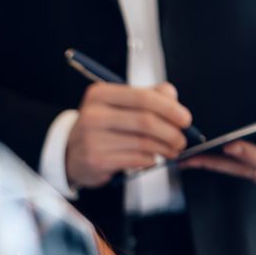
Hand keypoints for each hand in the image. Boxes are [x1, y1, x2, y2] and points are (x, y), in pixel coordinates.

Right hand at [66, 82, 192, 188]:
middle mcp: (93, 114)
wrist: (71, 154)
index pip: (144, 97)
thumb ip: (148, 96)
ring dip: (165, 148)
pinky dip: (150, 160)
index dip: (170, 108)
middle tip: (181, 139)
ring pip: (143, 142)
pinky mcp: (96, 160)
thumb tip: (172, 98)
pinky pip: (136, 159)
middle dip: (171, 132)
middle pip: (146, 121)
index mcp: (100, 94)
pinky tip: (151, 159)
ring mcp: (93, 139)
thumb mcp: (118, 105)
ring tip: (171, 150)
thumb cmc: (101, 128)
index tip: (184, 119)